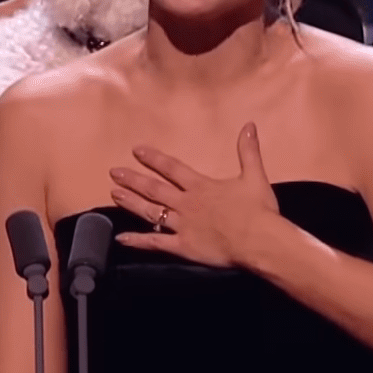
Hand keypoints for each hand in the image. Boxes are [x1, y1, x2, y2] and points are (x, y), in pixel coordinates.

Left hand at [110, 123, 280, 268]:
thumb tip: (249, 125)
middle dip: (134, 179)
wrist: (258, 240)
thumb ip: (248, 151)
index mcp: (201, 186)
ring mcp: (183, 225)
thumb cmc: (257, 210)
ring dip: (132, 202)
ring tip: (115, 194)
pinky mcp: (183, 246)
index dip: (154, 159)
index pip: (172, 168)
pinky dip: (138, 241)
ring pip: (152, 212)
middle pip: (155, 189)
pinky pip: (156, 243)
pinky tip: (121, 238)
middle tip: (114, 172)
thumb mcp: (255, 176)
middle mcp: (187, 203)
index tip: (136, 150)